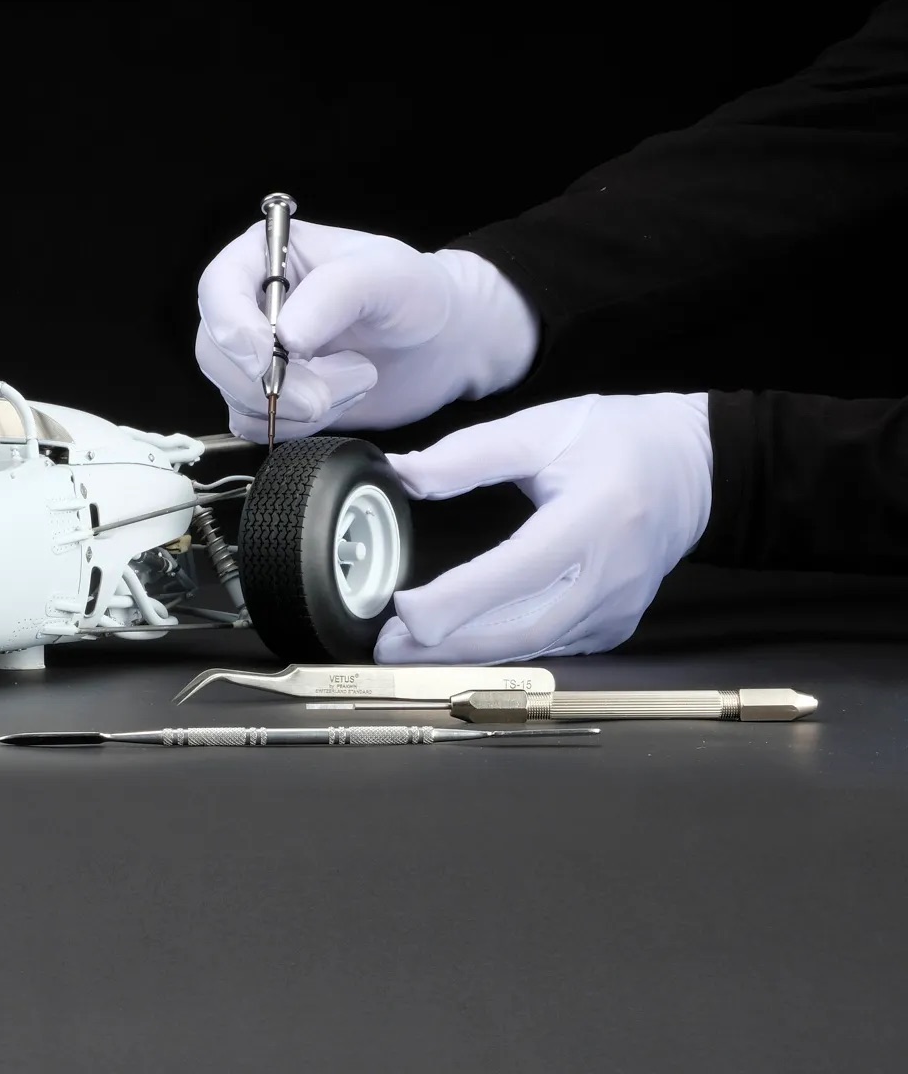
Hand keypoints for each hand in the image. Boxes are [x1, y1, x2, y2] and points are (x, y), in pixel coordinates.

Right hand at [195, 219, 540, 441]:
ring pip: (236, 394)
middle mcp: (249, 306)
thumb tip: (285, 335)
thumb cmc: (416, 294)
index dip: (230, 325)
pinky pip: (258, 425)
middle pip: (216, 352)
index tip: (265, 355)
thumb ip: (335, 293)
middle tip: (328, 390)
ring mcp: (257, 357)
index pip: (217, 288)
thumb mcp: (387, 275)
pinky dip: (301, 426)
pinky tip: (343, 398)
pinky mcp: (270, 400)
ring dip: (298, 404)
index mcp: (264, 258)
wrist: (441, 344)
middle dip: (272, 381)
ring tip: (358, 377)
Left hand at [374, 393, 712, 663]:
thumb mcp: (542, 428)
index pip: (520, 569)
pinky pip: (550, 646)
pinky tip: (459, 644)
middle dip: (451, 644)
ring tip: (408, 649)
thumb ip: (468, 454)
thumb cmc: (618, 441)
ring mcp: (618, 608)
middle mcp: (612, 573)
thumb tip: (402, 473)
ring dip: (468, 654)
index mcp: (597, 515)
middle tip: (389, 645)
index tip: (406, 610)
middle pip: (524, 627)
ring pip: (533, 647)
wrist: (693, 469)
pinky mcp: (614, 626)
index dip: (461, 598)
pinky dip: (501, 650)